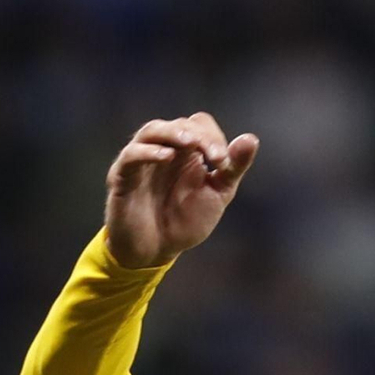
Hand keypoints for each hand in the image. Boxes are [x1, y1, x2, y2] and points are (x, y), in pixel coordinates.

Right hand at [104, 114, 257, 268]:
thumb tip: (252, 139)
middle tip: (214, 157)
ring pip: (152, 130)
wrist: (156, 250)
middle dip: (199, 137)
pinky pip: (131, 155)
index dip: (212, 136)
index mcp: (187, 151)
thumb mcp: (216, 195)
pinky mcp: (123, 175)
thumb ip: (233, 169)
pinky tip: (165, 157)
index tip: (223, 163)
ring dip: (172, 133)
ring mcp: (142, 160)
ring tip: (189, 143)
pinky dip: (147, 152)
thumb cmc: (184, 221)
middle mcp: (164, 148)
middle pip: (179, 124)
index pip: (199, 124)